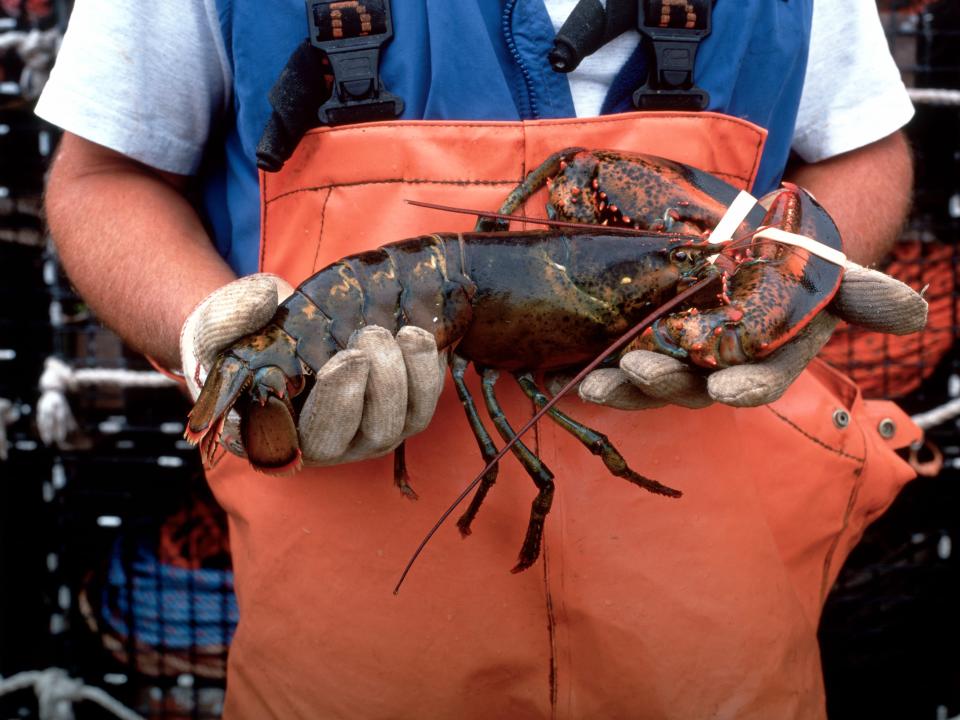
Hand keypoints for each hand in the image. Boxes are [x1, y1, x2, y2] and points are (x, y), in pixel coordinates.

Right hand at [180, 274, 445, 465]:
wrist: (280, 325)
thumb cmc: (242, 336)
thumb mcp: (218, 323)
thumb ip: (225, 317)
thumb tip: (265, 299)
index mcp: (281, 436)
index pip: (315, 443)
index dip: (336, 407)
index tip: (344, 360)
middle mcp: (332, 444)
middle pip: (373, 435)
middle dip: (382, 385)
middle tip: (371, 336)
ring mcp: (370, 428)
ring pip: (408, 421)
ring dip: (411, 376)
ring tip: (402, 333)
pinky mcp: (400, 407)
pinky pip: (428, 400)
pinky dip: (430, 369)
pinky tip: (417, 334)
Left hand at [574, 263, 927, 409]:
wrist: (742, 247)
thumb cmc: (788, 266)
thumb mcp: (826, 271)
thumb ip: (862, 292)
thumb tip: (915, 314)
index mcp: (761, 357)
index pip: (759, 381)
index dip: (747, 387)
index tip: (729, 392)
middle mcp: (713, 367)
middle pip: (688, 385)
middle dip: (663, 384)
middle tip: (640, 373)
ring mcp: (670, 356)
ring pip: (643, 378)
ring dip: (617, 383)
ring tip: (589, 382)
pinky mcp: (633, 340)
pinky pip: (608, 356)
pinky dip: (583, 362)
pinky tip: (553, 365)